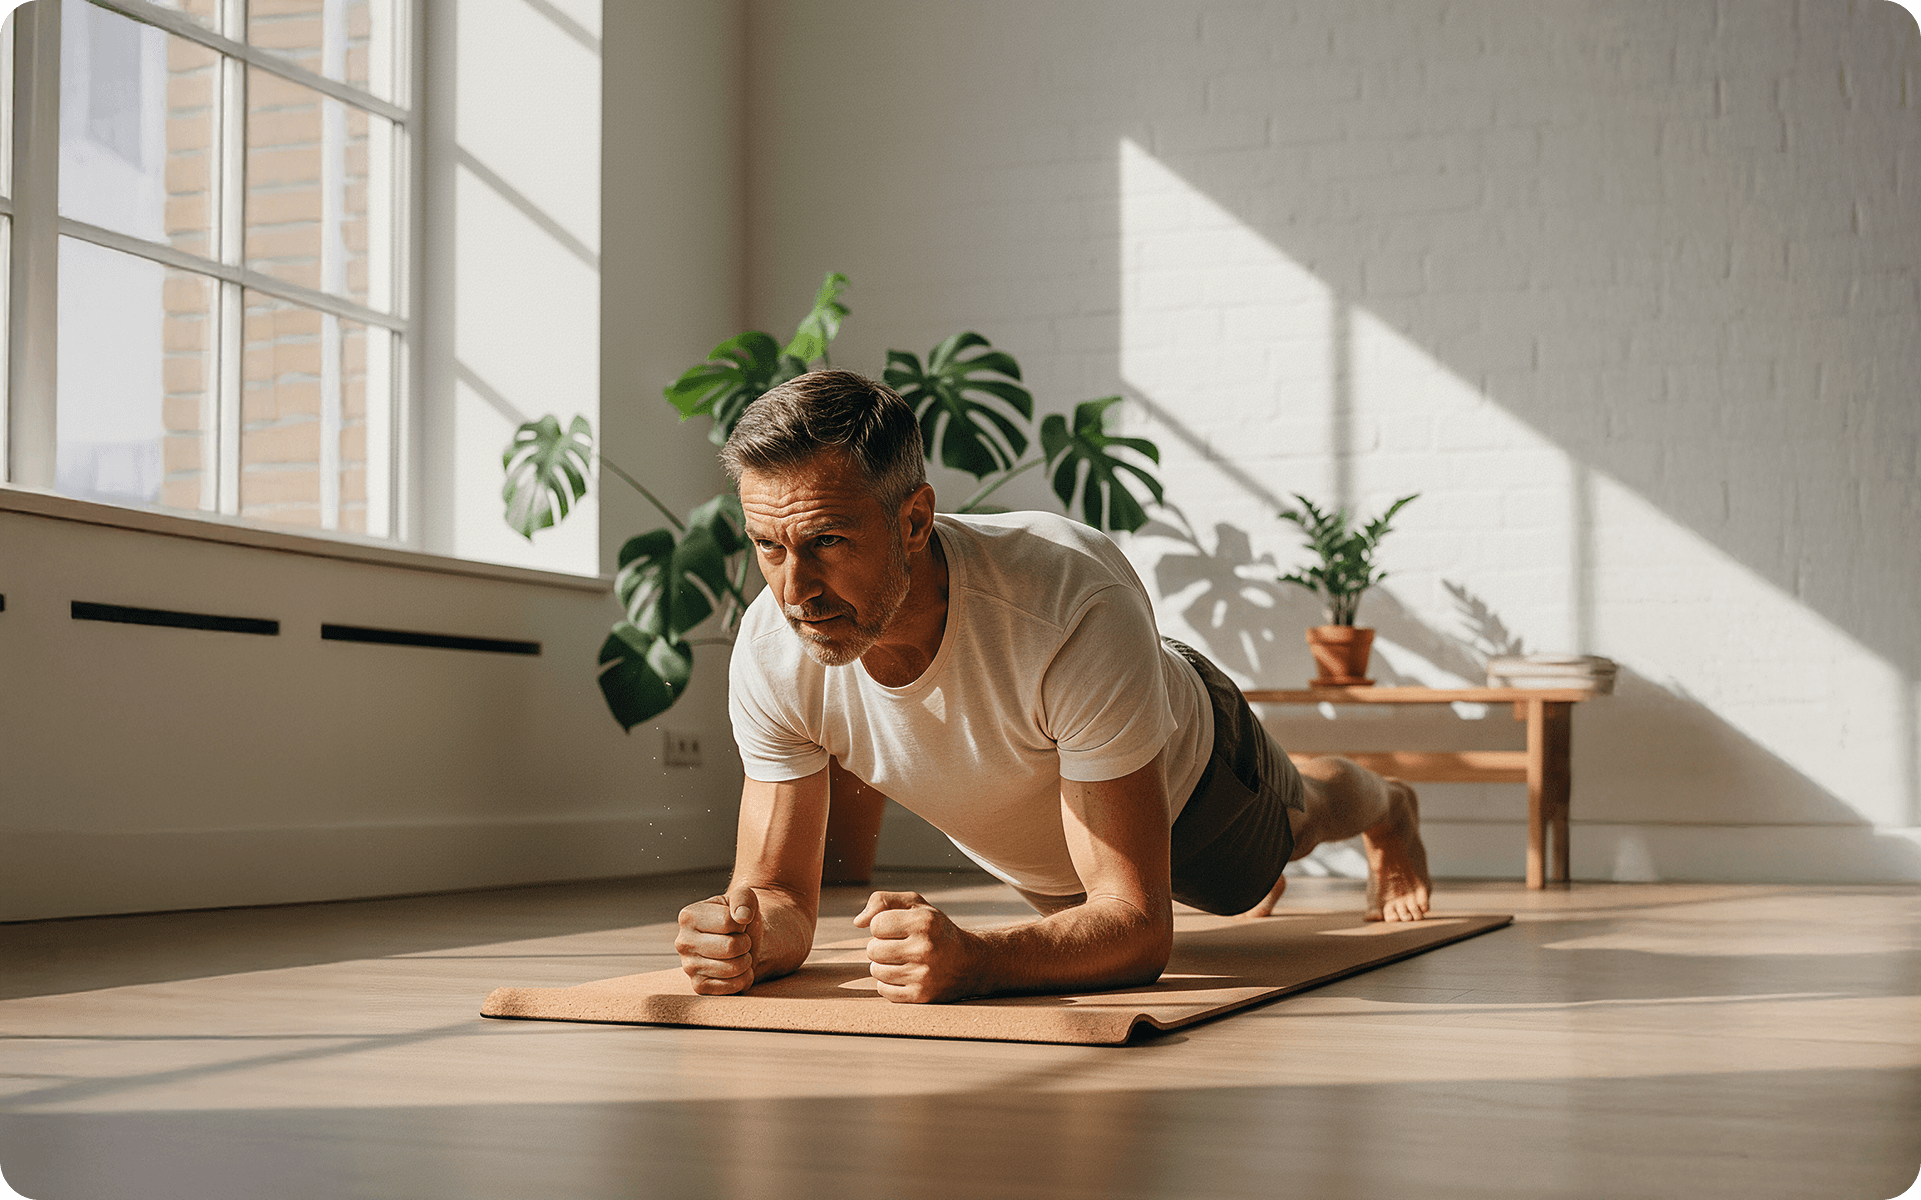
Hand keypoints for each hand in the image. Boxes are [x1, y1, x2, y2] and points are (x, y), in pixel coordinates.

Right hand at [676, 885, 761, 994]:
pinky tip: (736, 969)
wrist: (741, 940)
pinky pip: (732, 987)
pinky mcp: (699, 987)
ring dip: (747, 961)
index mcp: (688, 916)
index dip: (742, 922)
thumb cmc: (739, 918)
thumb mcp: (743, 899)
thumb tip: (742, 916)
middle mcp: (683, 942)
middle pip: (731, 947)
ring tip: (739, 954)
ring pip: (733, 968)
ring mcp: (688, 967)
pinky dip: (743, 978)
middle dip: (746, 943)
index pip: (728, 921)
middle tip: (742, 941)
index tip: (737, 922)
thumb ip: (744, 899)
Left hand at [854, 891, 977, 1003]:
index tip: (896, 928)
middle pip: (872, 949)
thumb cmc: (935, 930)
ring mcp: (923, 975)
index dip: (881, 926)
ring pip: (876, 971)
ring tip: (901, 960)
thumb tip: (858, 922)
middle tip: (898, 946)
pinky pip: (884, 991)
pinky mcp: (921, 996)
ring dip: (883, 965)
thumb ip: (883, 901)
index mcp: (924, 922)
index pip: (876, 925)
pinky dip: (888, 984)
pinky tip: (904, 975)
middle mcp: (924, 948)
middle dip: (880, 946)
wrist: (969, 962)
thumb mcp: (916, 905)